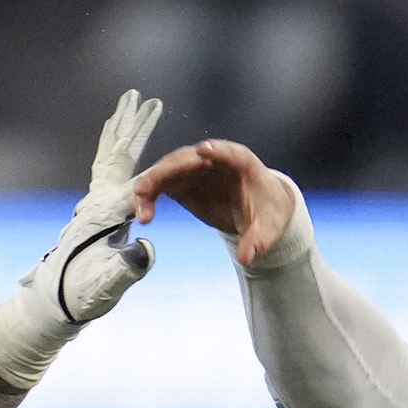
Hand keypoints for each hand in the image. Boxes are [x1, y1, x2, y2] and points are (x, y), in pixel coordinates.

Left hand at [0, 89, 161, 387]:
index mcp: (103, 212)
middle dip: (129, 126)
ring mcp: (90, 210)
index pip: (132, 172)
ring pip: (105, 163)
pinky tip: (115, 157)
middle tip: (137, 96)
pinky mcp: (89, 220)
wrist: (47, 310)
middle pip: (114, 155)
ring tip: (125, 111)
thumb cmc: (78, 299)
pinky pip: (103, 180)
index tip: (153, 107)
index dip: (147, 144)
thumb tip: (143, 250)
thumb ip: (126, 267)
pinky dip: (111, 160)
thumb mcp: (107, 285)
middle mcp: (93, 204)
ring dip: (117, 137)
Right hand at [130, 137, 298, 266]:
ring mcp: (194, 170)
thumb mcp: (269, 226)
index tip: (203, 150)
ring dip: (150, 184)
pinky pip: (161, 185)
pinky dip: (149, 197)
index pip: (230, 153)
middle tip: (146, 187)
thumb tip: (247, 256)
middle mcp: (213, 161)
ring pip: (167, 170)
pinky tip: (142, 213)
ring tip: (138, 206)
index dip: (218, 151)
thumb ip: (259, 240)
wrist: (257, 208)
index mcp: (242, 163)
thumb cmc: (265, 208)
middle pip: (187, 159)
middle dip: (165, 171)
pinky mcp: (182, 183)